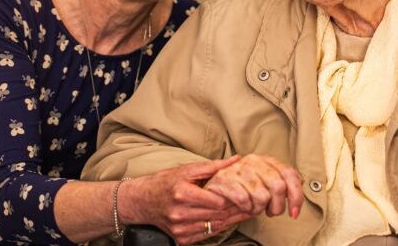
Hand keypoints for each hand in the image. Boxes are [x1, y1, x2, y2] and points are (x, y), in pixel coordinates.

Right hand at [119, 156, 254, 244]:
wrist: (142, 201)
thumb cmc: (166, 182)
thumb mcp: (187, 169)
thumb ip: (213, 167)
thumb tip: (236, 159)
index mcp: (183, 194)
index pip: (217, 202)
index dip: (233, 198)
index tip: (246, 194)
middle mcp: (180, 213)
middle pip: (218, 215)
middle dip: (237, 209)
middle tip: (254, 203)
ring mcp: (180, 228)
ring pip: (214, 226)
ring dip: (232, 220)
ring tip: (247, 211)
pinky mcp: (180, 238)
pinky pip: (206, 235)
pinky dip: (219, 227)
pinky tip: (230, 220)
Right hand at [204, 154, 302, 218]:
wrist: (215, 184)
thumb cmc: (243, 185)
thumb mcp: (264, 179)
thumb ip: (282, 180)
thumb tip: (300, 185)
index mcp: (266, 160)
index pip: (290, 174)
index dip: (296, 196)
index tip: (294, 213)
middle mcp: (254, 161)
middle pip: (278, 187)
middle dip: (277, 206)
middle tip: (271, 212)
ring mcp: (239, 169)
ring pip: (262, 196)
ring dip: (260, 209)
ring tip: (254, 207)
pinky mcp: (225, 180)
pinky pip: (245, 201)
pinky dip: (246, 208)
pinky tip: (244, 205)